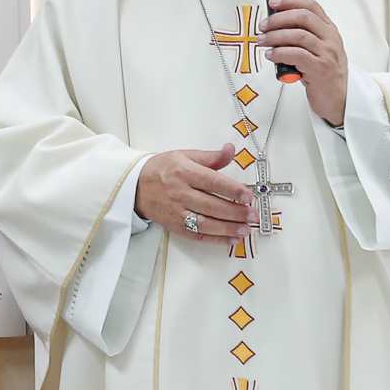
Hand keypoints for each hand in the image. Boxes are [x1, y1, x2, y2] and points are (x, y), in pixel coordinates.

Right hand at [136, 143, 256, 241]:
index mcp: (184, 172)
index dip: (233, 190)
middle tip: (253, 215)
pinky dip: (216, 239)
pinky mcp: (175, 226)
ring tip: (246, 229)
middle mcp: (180, 193)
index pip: (213, 182)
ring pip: (206, 224)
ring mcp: (177, 212)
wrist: (136, 185)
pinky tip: (231, 238)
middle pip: (213, 206)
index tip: (248, 196)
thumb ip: (211, 156)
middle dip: (236, 212)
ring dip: (229, 228)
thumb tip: (231, 150)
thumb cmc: (163, 169)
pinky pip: (198, 236)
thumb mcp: (185, 155)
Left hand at [262, 0, 346, 125]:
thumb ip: (304, 36)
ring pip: (298, 35)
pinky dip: (280, 53)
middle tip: (264, 25)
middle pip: (303, 17)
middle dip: (279, 19)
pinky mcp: (320, 69)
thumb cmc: (326, 75)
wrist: (340, 100)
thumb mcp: (320, 50)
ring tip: (263, 41)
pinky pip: (296, 55)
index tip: (274, 2)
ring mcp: (327, 54)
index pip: (311, 6)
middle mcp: (330, 39)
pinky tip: (271, 55)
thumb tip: (276, 26)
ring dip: (275, 36)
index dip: (290, 0)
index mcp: (330, 31)